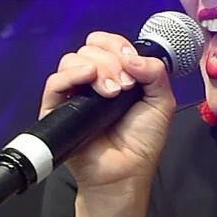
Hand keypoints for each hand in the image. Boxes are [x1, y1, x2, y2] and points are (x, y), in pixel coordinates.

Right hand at [39, 31, 176, 198]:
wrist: (125, 172)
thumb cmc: (142, 142)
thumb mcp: (161, 103)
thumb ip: (155, 73)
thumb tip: (131, 57)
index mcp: (115, 75)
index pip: (107, 44)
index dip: (118, 46)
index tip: (132, 63)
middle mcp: (92, 80)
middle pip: (90, 48)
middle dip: (112, 61)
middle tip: (126, 86)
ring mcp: (73, 93)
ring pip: (73, 59)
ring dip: (98, 69)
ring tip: (113, 93)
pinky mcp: (56, 109)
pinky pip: (55, 82)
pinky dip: (73, 75)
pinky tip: (90, 80)